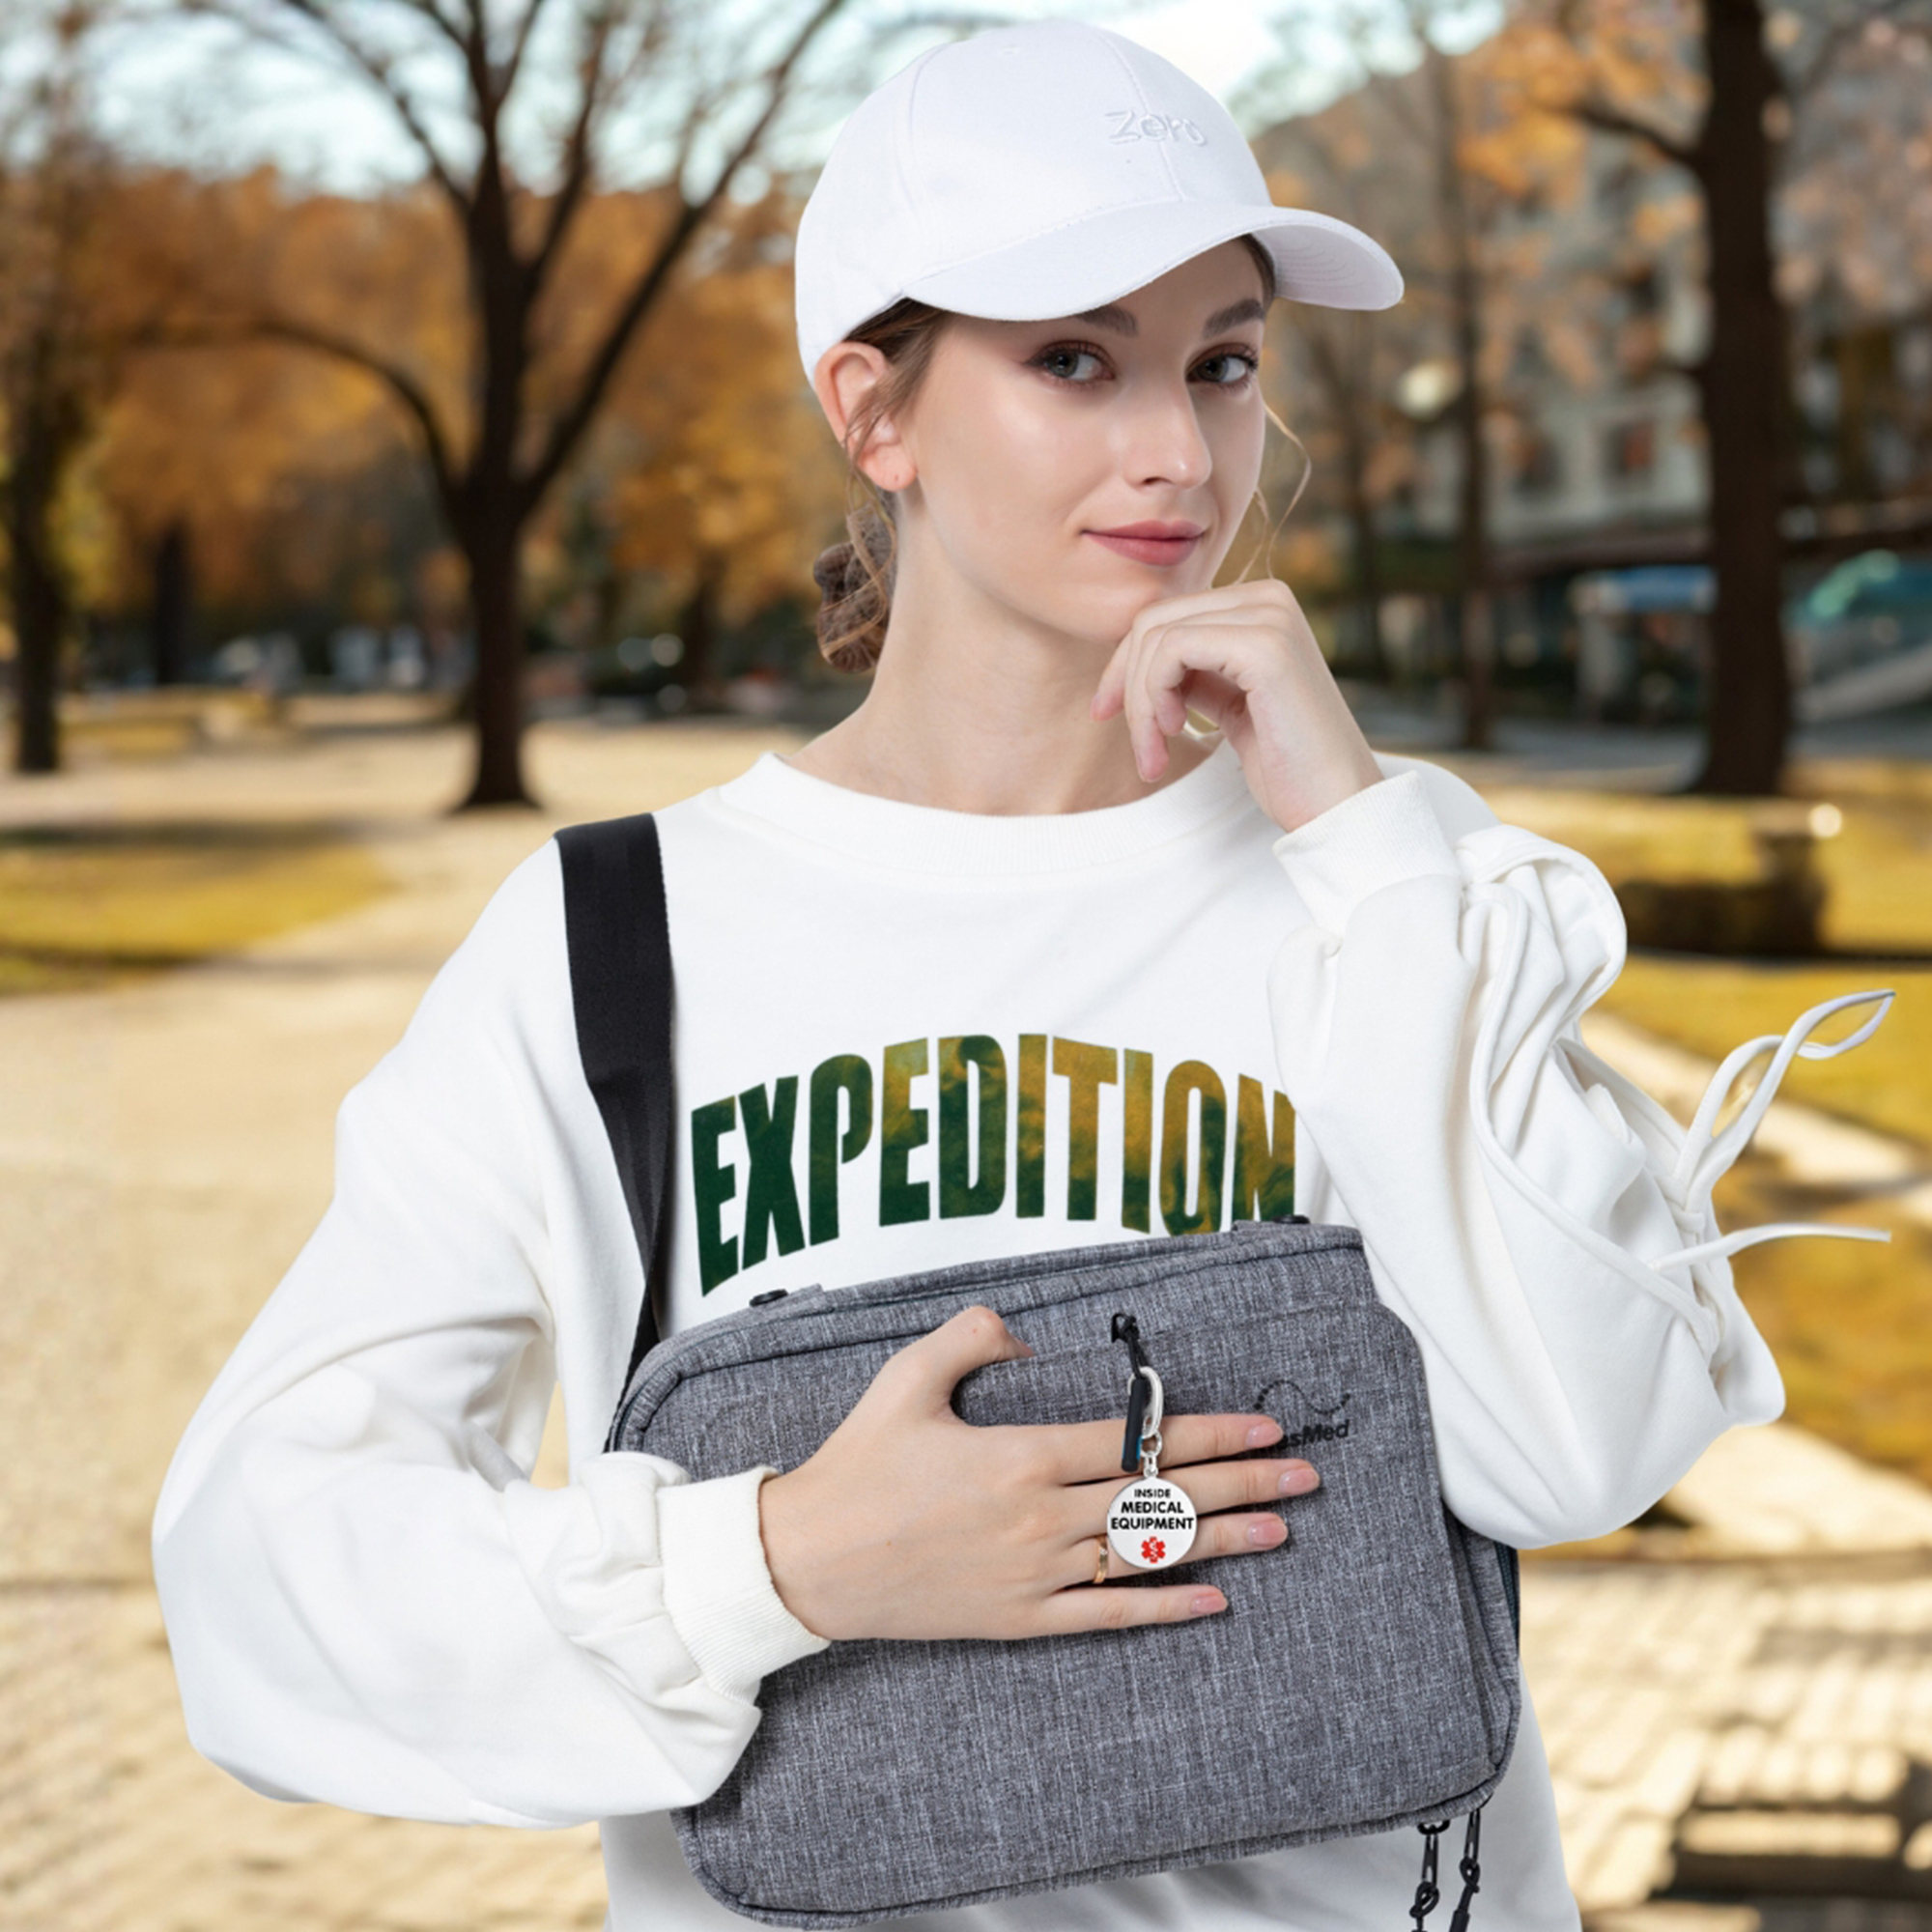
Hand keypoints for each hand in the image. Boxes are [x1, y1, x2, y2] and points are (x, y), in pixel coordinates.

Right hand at [757, 1304, 1320, 1641]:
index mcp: (1020, 1456)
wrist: (811, 1561)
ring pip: (1148, 1553)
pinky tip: (1214, 1601)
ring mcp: (1035, 1574)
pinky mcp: (1020, 1618)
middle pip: (1162, 1497)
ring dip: (1222, 1541)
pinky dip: (1164, 1608)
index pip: (1138, 1441)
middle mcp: (1041, 1518)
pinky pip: (1109, 1615)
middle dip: (1243, 1484)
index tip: (1262, 1426)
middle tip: (1303, 1476)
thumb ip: (972, 1337)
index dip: (1208, 1433)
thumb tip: (1028, 1339)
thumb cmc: (858, 1465)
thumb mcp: (906, 1377)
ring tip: (1283, 1530)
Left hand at [1090, 578, 1382, 834]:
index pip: (1165, 615)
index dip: (1124, 666)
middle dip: (1126, 687)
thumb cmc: (1286, 765)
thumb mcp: (1230, 703)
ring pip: (1155, 637)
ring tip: (1155, 754)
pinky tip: (1176, 733)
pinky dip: (1153, 697)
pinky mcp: (1263, 645)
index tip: (1108, 715)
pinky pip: (1170, 651)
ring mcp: (1270, 616)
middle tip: (1141, 750)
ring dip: (1139, 704)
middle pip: (1153, 620)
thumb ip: (1194, 671)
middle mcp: (1270, 597)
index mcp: (1263, 605)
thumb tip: (1134, 658)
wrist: (1337, 804)